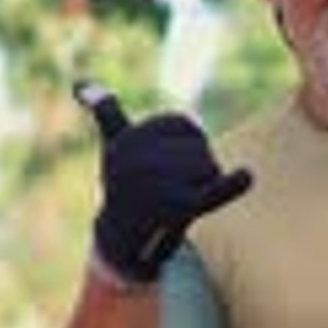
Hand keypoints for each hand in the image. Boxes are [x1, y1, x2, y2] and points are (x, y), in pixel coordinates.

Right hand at [80, 86, 250, 282]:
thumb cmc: (124, 188)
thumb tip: (82, 85)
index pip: (185, 125)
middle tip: (170, 190)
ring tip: (177, 201)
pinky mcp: (177, 207)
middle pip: (199, 146)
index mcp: (127, 139)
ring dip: (204, 185)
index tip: (164, 164)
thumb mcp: (113, 146)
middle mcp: (137, 159)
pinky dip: (232, 184)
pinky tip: (245, 176)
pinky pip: (213, 190)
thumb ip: (106, 114)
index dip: (187, 142)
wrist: (120, 241)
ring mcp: (156, 183)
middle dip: (197, 166)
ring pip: (210, 166)